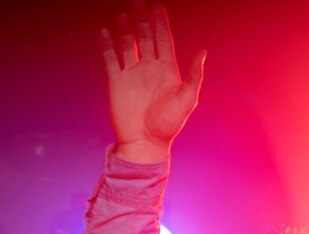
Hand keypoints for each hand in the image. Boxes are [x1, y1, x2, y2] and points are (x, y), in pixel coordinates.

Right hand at [101, 2, 204, 162]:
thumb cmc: (168, 125)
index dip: (160, 22)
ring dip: (125, 29)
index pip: (162, 39)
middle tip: (137, 1)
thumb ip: (193, 76)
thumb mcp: (187, 99)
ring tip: (122, 14)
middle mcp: (149, 68)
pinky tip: (105, 32)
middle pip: (145, 36)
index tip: (156, 6)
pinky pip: (111, 60)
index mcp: (167, 70)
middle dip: (141, 19)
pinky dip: (107, 46)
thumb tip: (203, 52)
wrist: (145, 144)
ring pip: (128, 45)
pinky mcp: (116, 83)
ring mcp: (132, 74)